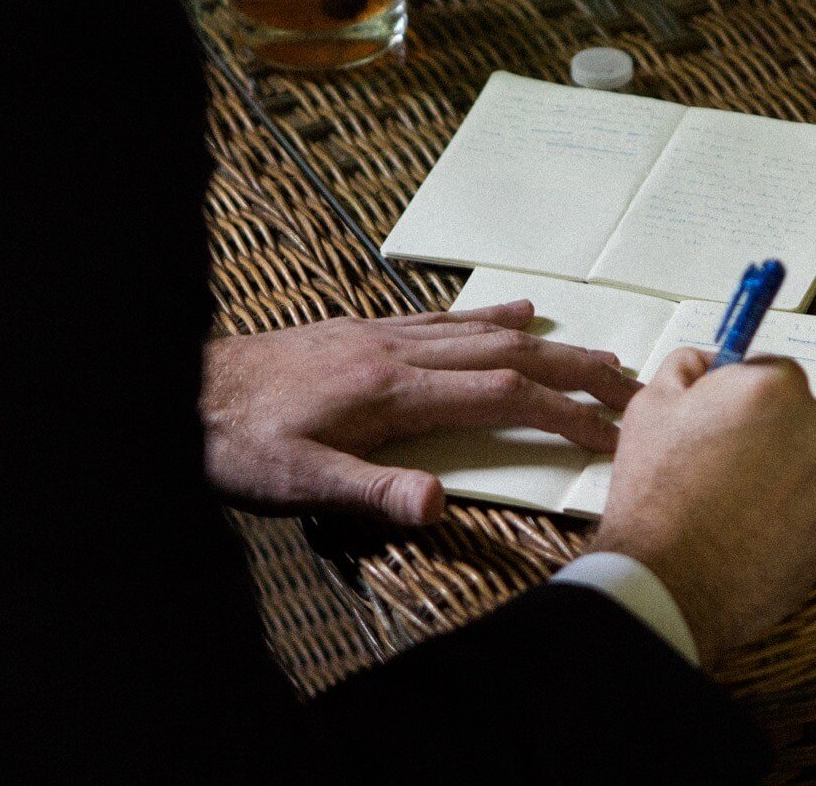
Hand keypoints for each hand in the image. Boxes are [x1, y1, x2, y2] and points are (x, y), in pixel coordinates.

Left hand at [200, 302, 639, 524]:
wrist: (183, 390)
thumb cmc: (235, 442)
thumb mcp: (297, 482)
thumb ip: (372, 492)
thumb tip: (440, 506)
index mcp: (394, 390)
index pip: (504, 396)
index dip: (565, 414)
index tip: (611, 433)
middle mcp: (400, 351)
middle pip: (511, 353)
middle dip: (578, 368)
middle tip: (632, 385)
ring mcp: (385, 334)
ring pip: (485, 331)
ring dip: (549, 341)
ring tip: (597, 353)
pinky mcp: (367, 330)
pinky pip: (445, 317)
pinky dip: (491, 315)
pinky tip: (516, 311)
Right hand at [590, 348, 815, 667]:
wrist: (671, 583)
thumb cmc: (657, 496)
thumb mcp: (652, 407)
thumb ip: (687, 367)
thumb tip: (705, 361)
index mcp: (777, 387)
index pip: (775, 371)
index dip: (745, 395)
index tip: (726, 416)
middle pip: (802, 416)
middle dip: (770, 432)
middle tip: (725, 461)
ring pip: (814, 462)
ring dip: (786, 473)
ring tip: (736, 500)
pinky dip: (795, 513)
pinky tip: (753, 527)